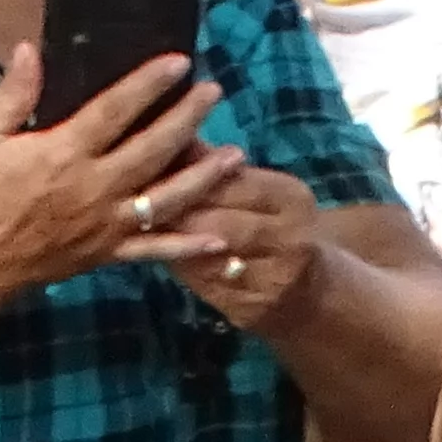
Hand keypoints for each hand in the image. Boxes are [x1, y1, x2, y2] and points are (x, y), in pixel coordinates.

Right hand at [0, 45, 219, 301]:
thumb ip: (11, 94)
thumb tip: (28, 50)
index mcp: (64, 152)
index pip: (115, 110)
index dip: (149, 84)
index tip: (179, 63)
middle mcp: (94, 186)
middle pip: (154, 149)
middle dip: (188, 119)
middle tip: (215, 93)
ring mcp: (106, 223)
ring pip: (167, 198)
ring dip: (204, 177)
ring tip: (236, 155)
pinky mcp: (109, 252)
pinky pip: (154, 249)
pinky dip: (188, 245)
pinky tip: (221, 237)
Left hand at [130, 151, 321, 332]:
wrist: (309, 291)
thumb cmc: (272, 226)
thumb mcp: (259, 192)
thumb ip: (215, 166)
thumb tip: (174, 132)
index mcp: (291, 198)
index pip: (232, 182)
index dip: (189, 175)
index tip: (149, 164)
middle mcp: (290, 237)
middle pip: (218, 221)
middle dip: (175, 211)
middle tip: (132, 200)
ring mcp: (275, 278)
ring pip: (210, 257)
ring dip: (174, 242)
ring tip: (140, 228)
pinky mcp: (254, 309)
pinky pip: (207, 287)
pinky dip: (183, 270)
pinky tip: (159, 257)